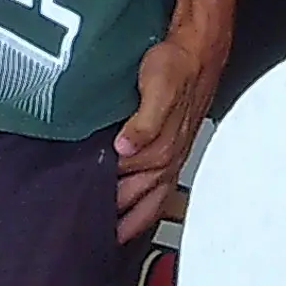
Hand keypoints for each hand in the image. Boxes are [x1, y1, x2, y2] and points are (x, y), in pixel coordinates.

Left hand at [113, 25, 227, 241]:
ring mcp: (173, 153)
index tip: (85, 217)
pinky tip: (137, 202)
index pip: (130, 187)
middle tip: (95, 236)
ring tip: (115, 234)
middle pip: (142, 201)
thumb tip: (125, 148)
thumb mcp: (158, 87)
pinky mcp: (174, 143)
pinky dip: (147, 200)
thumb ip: (144, 121)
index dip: (109, 204)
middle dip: (121, 222)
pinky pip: (160, 184)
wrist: (199, 48)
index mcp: (163, 148)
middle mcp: (169, 157)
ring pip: (152, 198)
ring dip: (134, 216)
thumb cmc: (178, 64)